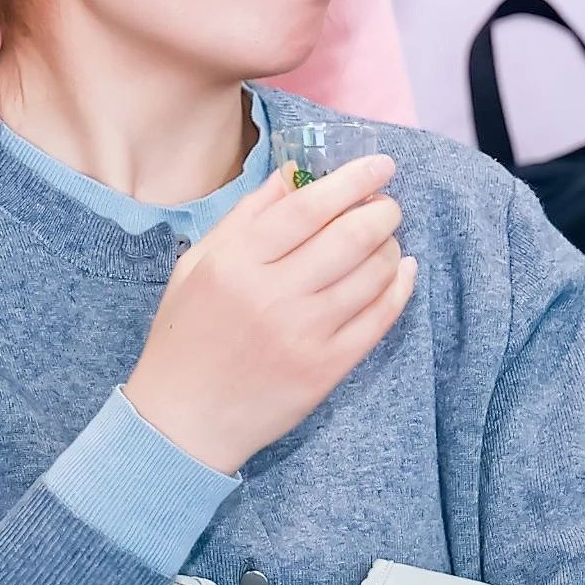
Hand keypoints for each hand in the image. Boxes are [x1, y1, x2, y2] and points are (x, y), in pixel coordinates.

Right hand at [121, 156, 415, 475]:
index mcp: (236, 263)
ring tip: (385, 240)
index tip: (380, 165)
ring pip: (372, 274)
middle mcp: (272, 295)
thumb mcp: (199, 263)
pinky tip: (400, 272)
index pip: (308, 207)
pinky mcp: (326, 369)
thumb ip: (247, 215)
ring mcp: (304, 335)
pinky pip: (380, 318)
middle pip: (350, 236)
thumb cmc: (187, 334)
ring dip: (390, 247)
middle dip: (381, 211)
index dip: (351, 180)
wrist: (184, 419)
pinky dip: (399, 288)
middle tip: (386, 204)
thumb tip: (295, 173)